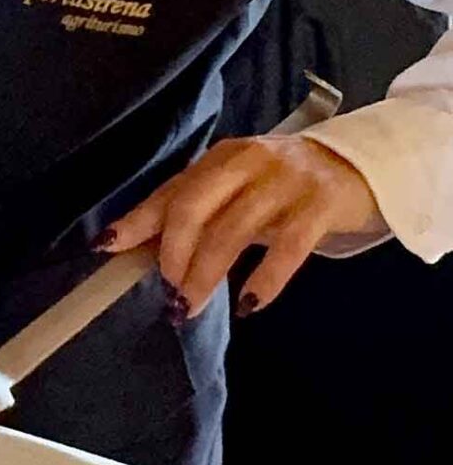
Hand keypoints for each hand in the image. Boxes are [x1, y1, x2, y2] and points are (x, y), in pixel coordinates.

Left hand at [98, 135, 381, 319]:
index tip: (107, 248)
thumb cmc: (284, 186)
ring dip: (206, 274)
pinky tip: (248, 303)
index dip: (137, 221)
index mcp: (221, 158)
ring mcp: (284, 181)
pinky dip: (264, 279)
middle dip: (173, 254)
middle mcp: (247, 162)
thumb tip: (145, 247)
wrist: (358, 165)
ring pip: (233, 230)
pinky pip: (287, 247)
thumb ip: (199, 212)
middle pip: (194, 206)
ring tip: (190, 306)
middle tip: (169, 292)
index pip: (171, 191)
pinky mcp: (320, 204)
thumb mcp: (239, 191)